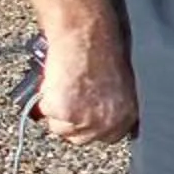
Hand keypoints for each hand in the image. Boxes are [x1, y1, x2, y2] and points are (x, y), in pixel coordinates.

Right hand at [36, 20, 138, 145]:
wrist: (86, 34)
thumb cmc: (101, 50)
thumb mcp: (117, 84)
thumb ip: (110, 105)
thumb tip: (94, 114)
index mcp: (128, 114)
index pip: (107, 137)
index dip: (90, 125)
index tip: (81, 114)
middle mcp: (110, 123)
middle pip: (81, 138)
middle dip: (70, 120)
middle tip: (68, 97)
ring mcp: (87, 120)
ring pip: (60, 128)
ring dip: (57, 109)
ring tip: (64, 84)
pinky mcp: (65, 112)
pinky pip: (46, 113)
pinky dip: (46, 97)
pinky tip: (57, 79)